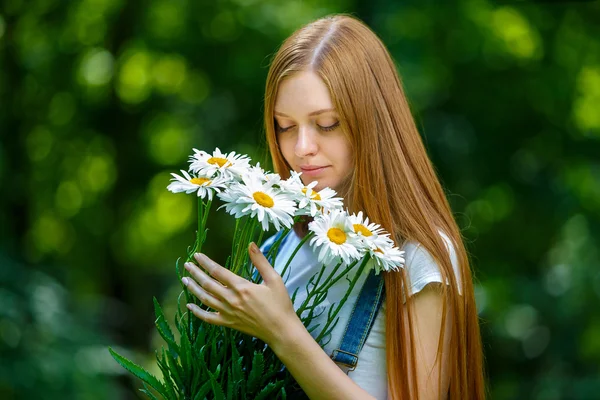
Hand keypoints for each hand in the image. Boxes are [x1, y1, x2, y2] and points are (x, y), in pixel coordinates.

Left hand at [182, 242, 299, 345]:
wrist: (281, 330)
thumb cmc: (280, 304)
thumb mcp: (274, 279)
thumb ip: (261, 261)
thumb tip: (251, 244)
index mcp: (242, 287)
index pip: (218, 271)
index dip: (206, 263)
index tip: (197, 255)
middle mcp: (232, 300)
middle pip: (208, 284)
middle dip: (196, 273)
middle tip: (187, 265)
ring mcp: (229, 313)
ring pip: (205, 299)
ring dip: (193, 288)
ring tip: (184, 280)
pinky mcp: (229, 323)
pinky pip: (209, 318)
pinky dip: (197, 312)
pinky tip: (189, 306)